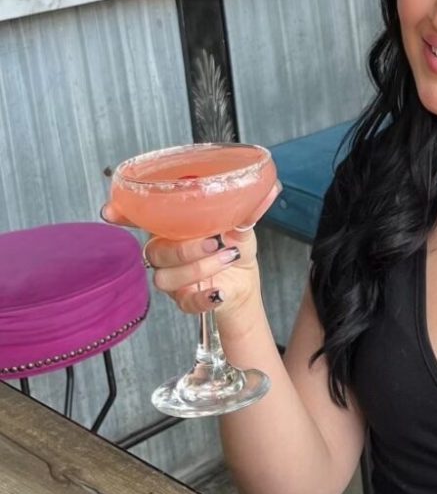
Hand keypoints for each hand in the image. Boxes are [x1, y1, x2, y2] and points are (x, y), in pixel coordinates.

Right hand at [100, 181, 281, 316]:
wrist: (245, 283)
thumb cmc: (234, 246)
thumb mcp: (242, 226)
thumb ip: (247, 211)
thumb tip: (267, 190)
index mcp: (174, 227)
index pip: (140, 219)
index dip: (122, 215)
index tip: (111, 212)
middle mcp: (167, 251)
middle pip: (154, 251)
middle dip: (183, 248)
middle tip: (213, 242)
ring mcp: (173, 277)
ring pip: (165, 277)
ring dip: (198, 269)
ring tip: (226, 258)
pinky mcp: (185, 299)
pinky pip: (184, 302)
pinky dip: (203, 298)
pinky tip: (219, 291)